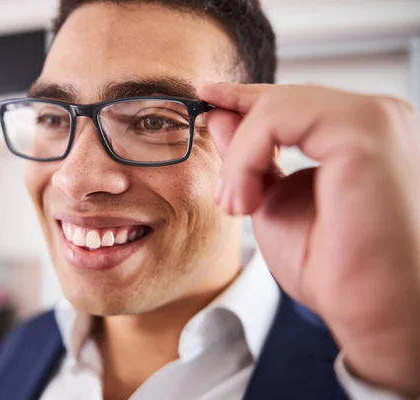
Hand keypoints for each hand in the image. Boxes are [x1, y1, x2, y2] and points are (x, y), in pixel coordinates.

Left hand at [197, 82, 419, 396]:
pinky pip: (279, 118)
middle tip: (225, 195)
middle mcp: (375, 116)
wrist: (371, 309)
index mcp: (358, 133)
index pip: (292, 102)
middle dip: (237, 141)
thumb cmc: (333, 265)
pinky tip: (247, 200)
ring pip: (276, 106)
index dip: (244, 97)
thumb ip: (248, 156)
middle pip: (281, 100)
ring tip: (238, 205)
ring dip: (241, 158)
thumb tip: (220, 117)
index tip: (207, 98)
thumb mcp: (272, 199)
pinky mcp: (364, 131)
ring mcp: (374, 118)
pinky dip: (247, 157)